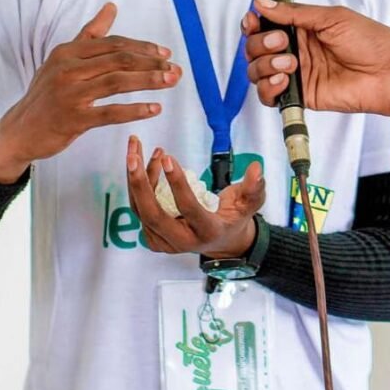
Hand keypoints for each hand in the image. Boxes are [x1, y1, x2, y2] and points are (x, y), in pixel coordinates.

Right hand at [0, 3, 180, 182]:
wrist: (19, 130)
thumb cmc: (46, 93)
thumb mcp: (62, 59)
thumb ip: (90, 34)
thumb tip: (112, 6)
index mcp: (68, 51)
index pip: (113, 43)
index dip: (142, 47)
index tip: (164, 52)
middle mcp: (68, 68)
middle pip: (119, 59)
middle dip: (151, 62)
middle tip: (174, 69)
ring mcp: (70, 94)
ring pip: (117, 82)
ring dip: (148, 81)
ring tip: (170, 81)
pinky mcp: (73, 119)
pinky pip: (110, 112)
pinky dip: (135, 109)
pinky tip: (154, 108)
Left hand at [126, 137, 264, 258]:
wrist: (221, 241)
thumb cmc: (234, 218)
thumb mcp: (249, 204)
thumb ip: (254, 188)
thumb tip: (256, 169)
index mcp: (206, 232)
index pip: (188, 209)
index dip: (177, 184)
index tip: (168, 157)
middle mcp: (182, 241)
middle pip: (152, 215)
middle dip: (140, 183)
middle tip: (133, 155)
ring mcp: (164, 242)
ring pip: (141, 208)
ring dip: (136, 177)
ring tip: (138, 148)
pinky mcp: (153, 236)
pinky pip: (139, 207)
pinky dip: (139, 183)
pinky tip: (147, 160)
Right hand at [241, 0, 389, 117]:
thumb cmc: (370, 41)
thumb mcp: (332, 17)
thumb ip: (294, 13)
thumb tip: (262, 4)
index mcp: (302, 28)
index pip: (264, 25)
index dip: (253, 24)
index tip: (252, 21)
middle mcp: (295, 49)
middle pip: (255, 48)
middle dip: (260, 43)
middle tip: (282, 41)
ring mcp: (296, 74)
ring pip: (257, 71)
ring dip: (264, 64)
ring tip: (289, 62)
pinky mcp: (300, 96)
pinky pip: (269, 95)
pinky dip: (268, 88)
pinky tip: (282, 80)